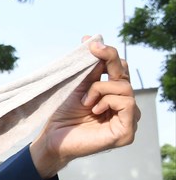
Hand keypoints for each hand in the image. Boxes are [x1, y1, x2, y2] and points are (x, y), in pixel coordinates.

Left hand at [29, 38, 139, 178]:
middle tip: (90, 60)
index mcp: (113, 94)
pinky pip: (128, 104)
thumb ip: (91, 69)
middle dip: (106, 67)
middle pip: (124, 76)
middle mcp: (124, 106)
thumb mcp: (78, 86)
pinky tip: (94, 110)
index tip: (90, 43)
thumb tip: (95, 41)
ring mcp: (128, 120)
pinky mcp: (126, 132)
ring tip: (86, 102)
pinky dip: (108, 102)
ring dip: (101, 90)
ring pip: (125, 88)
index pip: (120, 69)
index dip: (108, 53)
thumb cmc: (63, 115)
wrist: (52, 138)